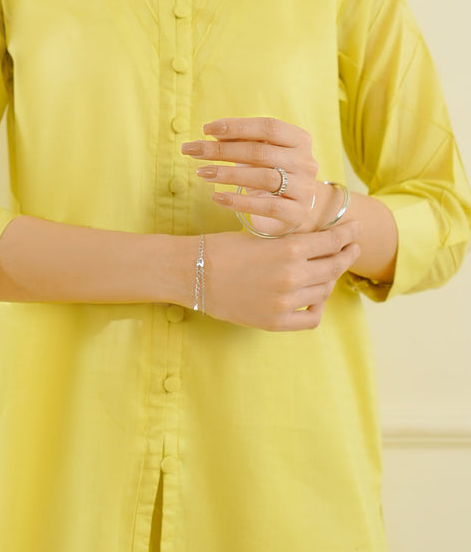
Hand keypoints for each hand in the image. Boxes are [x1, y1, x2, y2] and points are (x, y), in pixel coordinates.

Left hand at [182, 117, 320, 235]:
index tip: (205, 129)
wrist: (292, 211)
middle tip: (192, 150)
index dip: (236, 126)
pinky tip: (216, 197)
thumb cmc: (270, 174)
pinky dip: (238, 201)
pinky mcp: (296, 214)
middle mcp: (306, 162)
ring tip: (202, 172)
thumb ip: (240, 141)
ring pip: (263, 178)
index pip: (268, 127)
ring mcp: (304, 189)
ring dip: (228, 174)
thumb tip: (212, 132)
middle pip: (261, 152)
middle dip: (222, 150)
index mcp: (299, 140)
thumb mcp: (258, 155)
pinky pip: (266, 206)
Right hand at [202, 222, 360, 331]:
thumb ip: (294, 242)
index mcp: (290, 249)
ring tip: (328, 270)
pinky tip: (314, 297)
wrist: (194, 273)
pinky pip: (312, 317)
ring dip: (330, 278)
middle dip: (347, 254)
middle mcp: (293, 276)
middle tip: (353, 248)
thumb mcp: (263, 237)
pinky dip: (318, 307)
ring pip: (324, 291)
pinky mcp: (276, 321)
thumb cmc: (224, 248)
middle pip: (334, 266)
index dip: (348, 234)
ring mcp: (286, 302)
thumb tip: (321, 243)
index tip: (356, 230)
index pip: (332, 241)